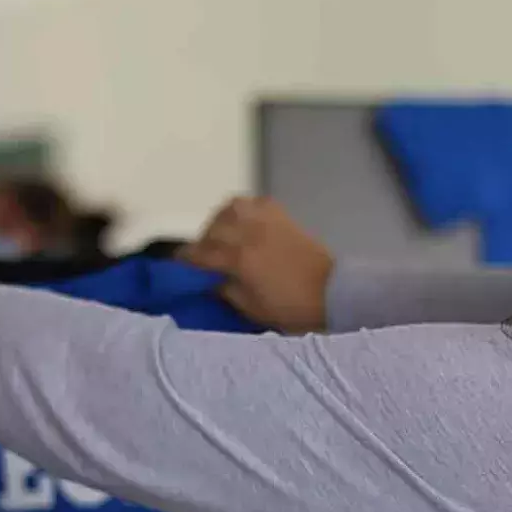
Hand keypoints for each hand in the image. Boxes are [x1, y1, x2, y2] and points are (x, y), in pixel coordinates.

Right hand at [181, 196, 334, 333]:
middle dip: (201, 241)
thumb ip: (227, 291)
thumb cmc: (292, 307)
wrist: (333, 293)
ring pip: (232, 207)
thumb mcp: (253, 309)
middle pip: (213, 228)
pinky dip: (244, 209)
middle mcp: (251, 234)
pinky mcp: (283, 218)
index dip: (186, 259)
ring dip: (220, 219)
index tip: (178, 264)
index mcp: (242, 259)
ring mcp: (268, 222)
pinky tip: (243, 222)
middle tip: (201, 255)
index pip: (203, 254)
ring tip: (220, 234)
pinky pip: (256, 203)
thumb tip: (211, 281)